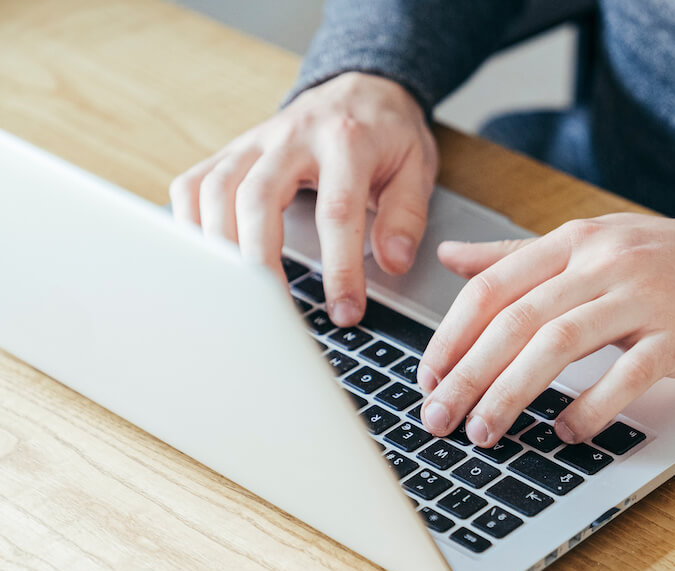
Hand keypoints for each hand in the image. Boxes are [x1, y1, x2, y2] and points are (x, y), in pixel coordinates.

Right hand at [169, 72, 437, 326]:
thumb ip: (406, 216)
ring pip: (216, 189)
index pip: (337, 211)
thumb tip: (393, 263)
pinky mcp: (232, 151)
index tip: (345, 310)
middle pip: (257, 197)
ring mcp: (255, 142)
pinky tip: (204, 259)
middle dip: (261, 259)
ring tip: (237, 294)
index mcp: (346, 141)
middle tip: (273, 309)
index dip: (339, 268)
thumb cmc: (388, 134)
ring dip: (220, 246)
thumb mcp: (417, 168)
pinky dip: (190, 222)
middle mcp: (293, 137)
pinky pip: (193, 182)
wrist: (361, 88)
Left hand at [418, 214, 674, 446]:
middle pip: (516, 319)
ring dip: (512, 394)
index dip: (450, 336)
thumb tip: (453, 257)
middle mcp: (603, 263)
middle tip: (438, 417)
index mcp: (575, 242)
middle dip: (467, 374)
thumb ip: (520, 255)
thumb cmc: (673, 261)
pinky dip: (591, 408)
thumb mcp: (594, 244)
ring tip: (484, 431)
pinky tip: (566, 433)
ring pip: (559, 343)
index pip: (493, 287)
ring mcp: (643, 297)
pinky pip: (626, 375)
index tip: (426, 378)